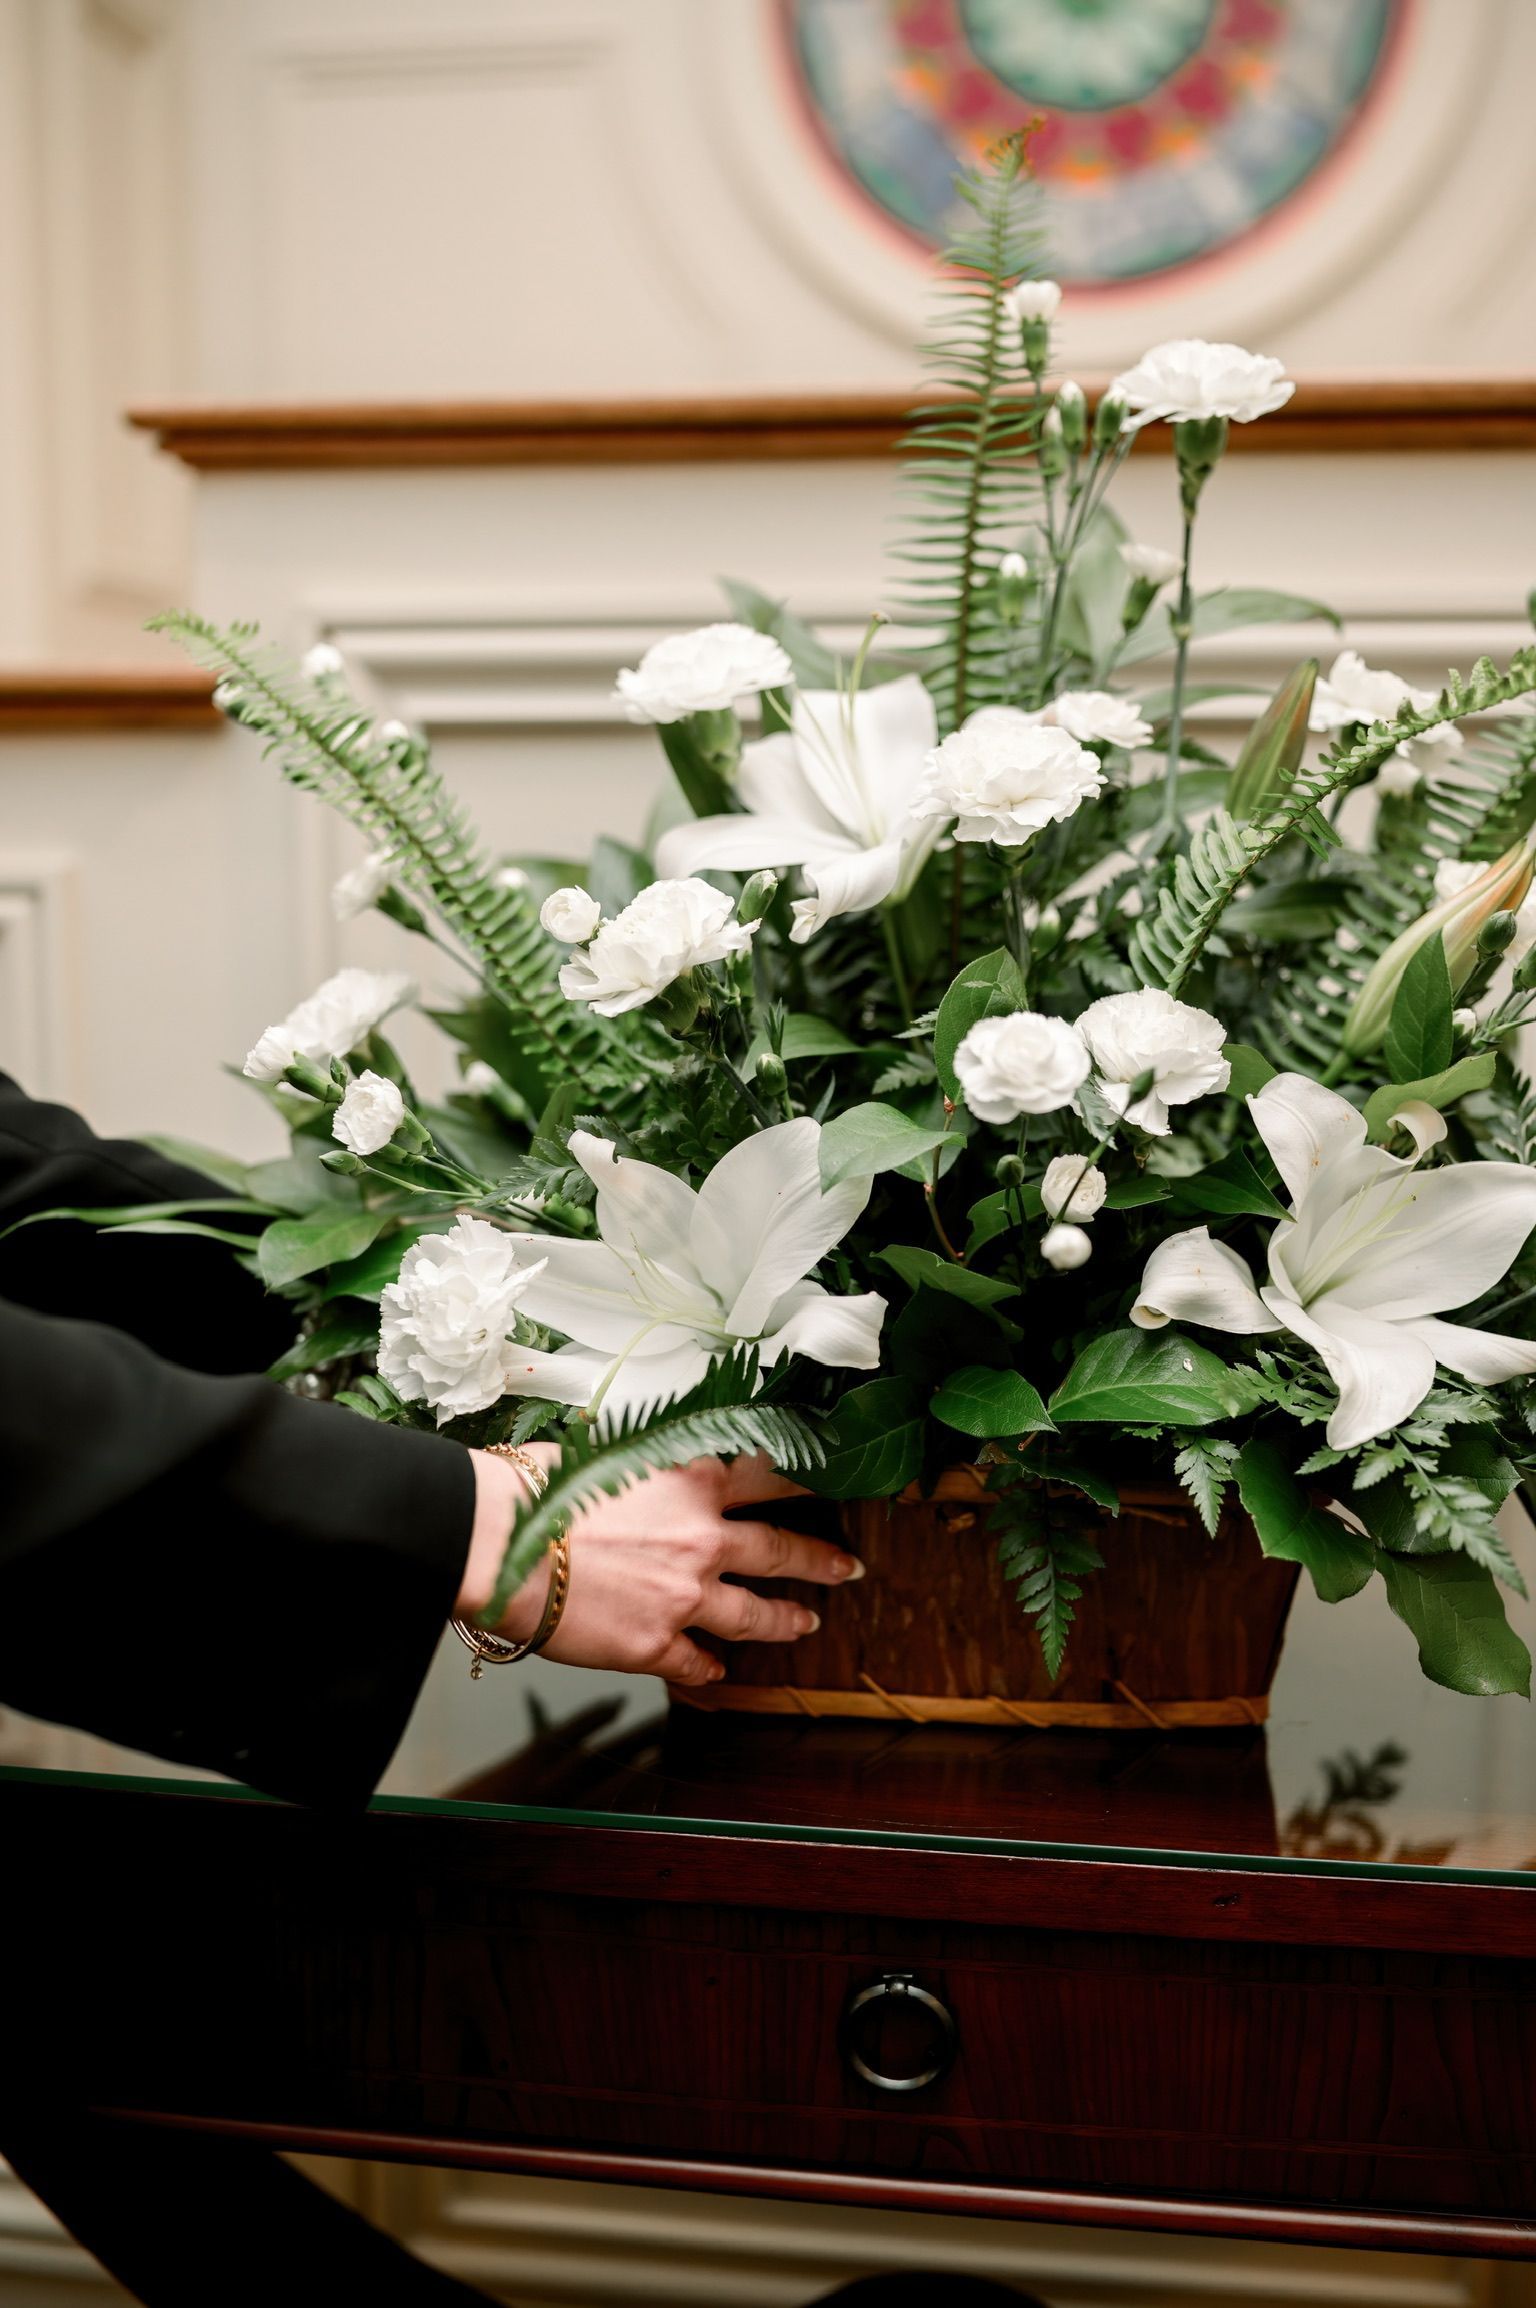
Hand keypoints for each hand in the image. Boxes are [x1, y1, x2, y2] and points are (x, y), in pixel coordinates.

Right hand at [459, 1447, 862, 1686]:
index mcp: (692, 1482)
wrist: (499, 1543)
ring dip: (784, 1620)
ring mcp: (685, 1596)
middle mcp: (702, 1539)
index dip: (808, 1481)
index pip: (771, 1476)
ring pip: (756, 1613)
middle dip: (820, 1561)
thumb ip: (643, 1467)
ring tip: (803, 1623)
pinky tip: (716, 1672)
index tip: (835, 1483)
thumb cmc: (536, 1492)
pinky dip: (709, 1668)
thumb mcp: (605, 1454)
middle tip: (845, 1568)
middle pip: (781, 1551)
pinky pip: (697, 1662)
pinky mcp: (656, 1644)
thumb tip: (642, 1462)